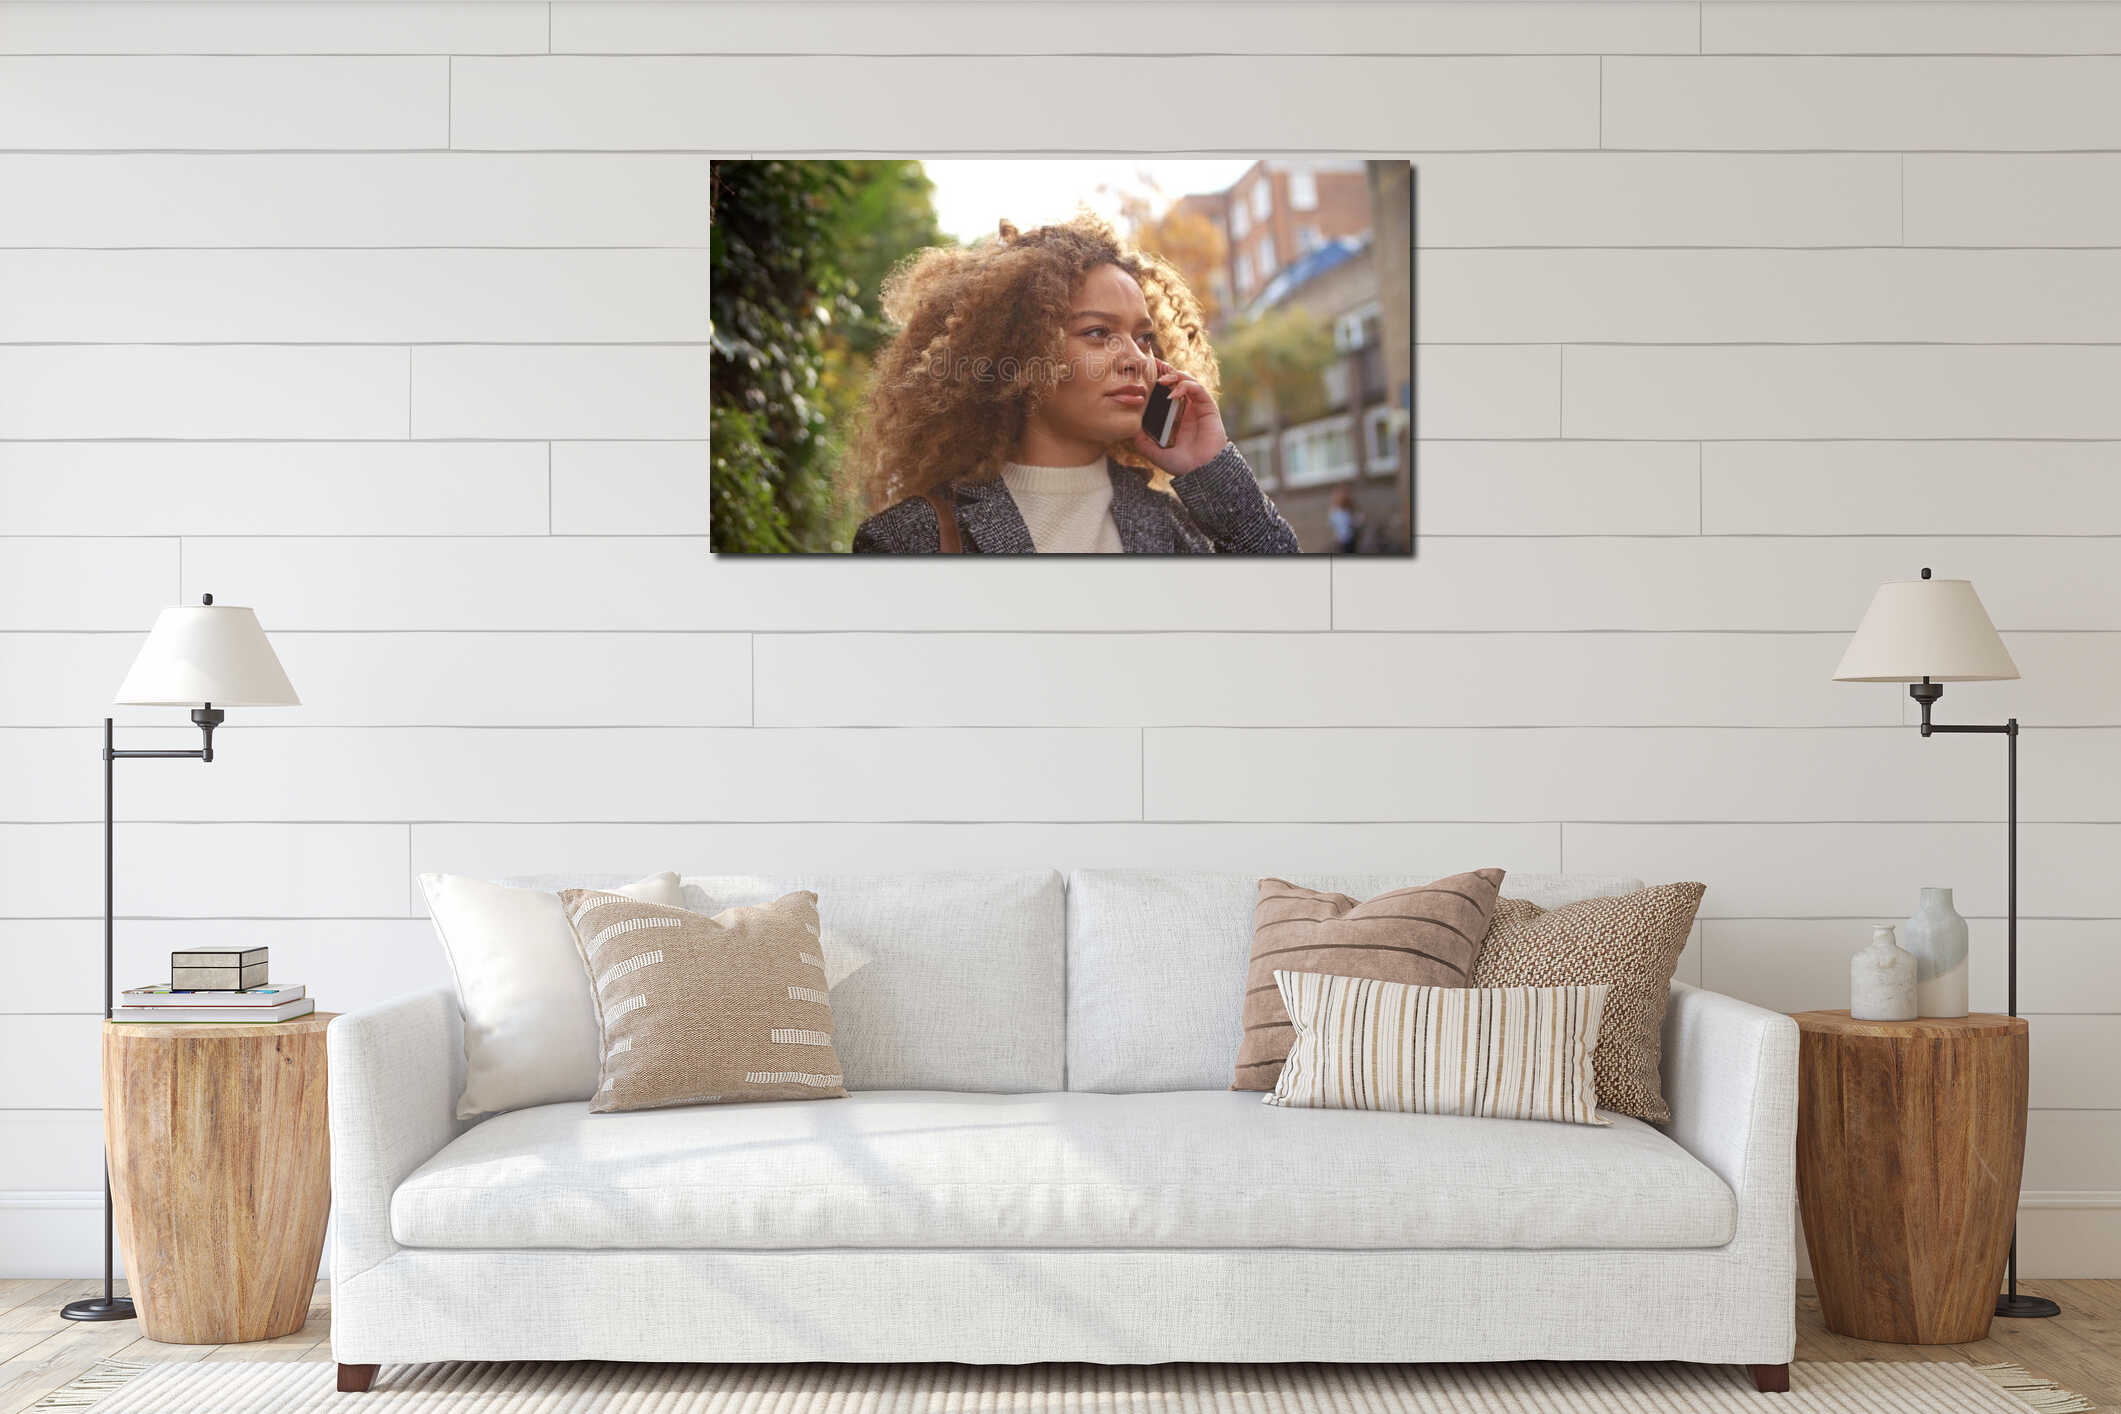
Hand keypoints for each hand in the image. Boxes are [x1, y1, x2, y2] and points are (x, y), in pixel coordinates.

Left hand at [1128, 357, 1229, 476]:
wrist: (1200, 472)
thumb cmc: (1180, 463)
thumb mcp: (1153, 451)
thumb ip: (1141, 440)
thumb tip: (1127, 427)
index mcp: (1173, 414)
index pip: (1164, 390)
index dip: (1156, 378)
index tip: (1143, 372)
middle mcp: (1185, 407)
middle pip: (1175, 380)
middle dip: (1164, 370)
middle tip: (1152, 364)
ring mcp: (1197, 406)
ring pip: (1187, 380)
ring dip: (1174, 375)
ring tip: (1162, 379)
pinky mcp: (1207, 406)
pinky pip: (1197, 389)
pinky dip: (1185, 386)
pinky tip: (1173, 393)